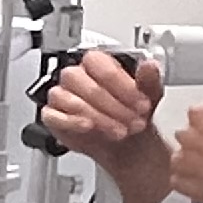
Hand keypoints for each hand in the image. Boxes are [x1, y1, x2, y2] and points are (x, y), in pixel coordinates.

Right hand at [37, 50, 172, 202]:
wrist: (126, 139)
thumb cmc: (132, 112)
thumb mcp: (149, 94)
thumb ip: (149, 78)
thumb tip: (149, 65)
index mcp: (97, 63)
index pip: (103, 67)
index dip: (124, 88)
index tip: (142, 104)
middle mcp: (76, 76)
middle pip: (88, 85)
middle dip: (114, 107)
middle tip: (133, 122)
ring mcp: (61, 95)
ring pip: (72, 101)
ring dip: (99, 118)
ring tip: (119, 131)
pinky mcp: (52, 115)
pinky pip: (53, 116)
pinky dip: (71, 122)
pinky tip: (89, 127)